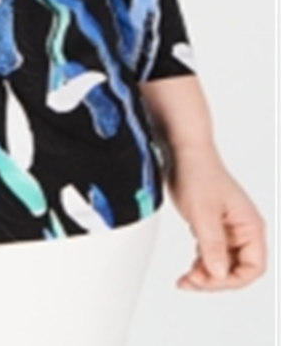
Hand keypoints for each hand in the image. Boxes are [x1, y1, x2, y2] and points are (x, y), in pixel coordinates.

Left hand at [166, 145, 266, 291]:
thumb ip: (212, 244)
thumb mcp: (203, 213)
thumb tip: (219, 273)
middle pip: (238, 269)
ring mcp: (228, 230)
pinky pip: (211, 255)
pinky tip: (188, 270)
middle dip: (215, 280)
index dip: (233, 279)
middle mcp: (243, 230)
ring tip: (185, 280)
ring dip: (206, 276)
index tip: (210, 281)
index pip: (253, 267)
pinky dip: (200, 265)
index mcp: (250, 227)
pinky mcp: (213, 228)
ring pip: (223, 264)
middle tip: (191, 282)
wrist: (183, 154)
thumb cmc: (198, 175)